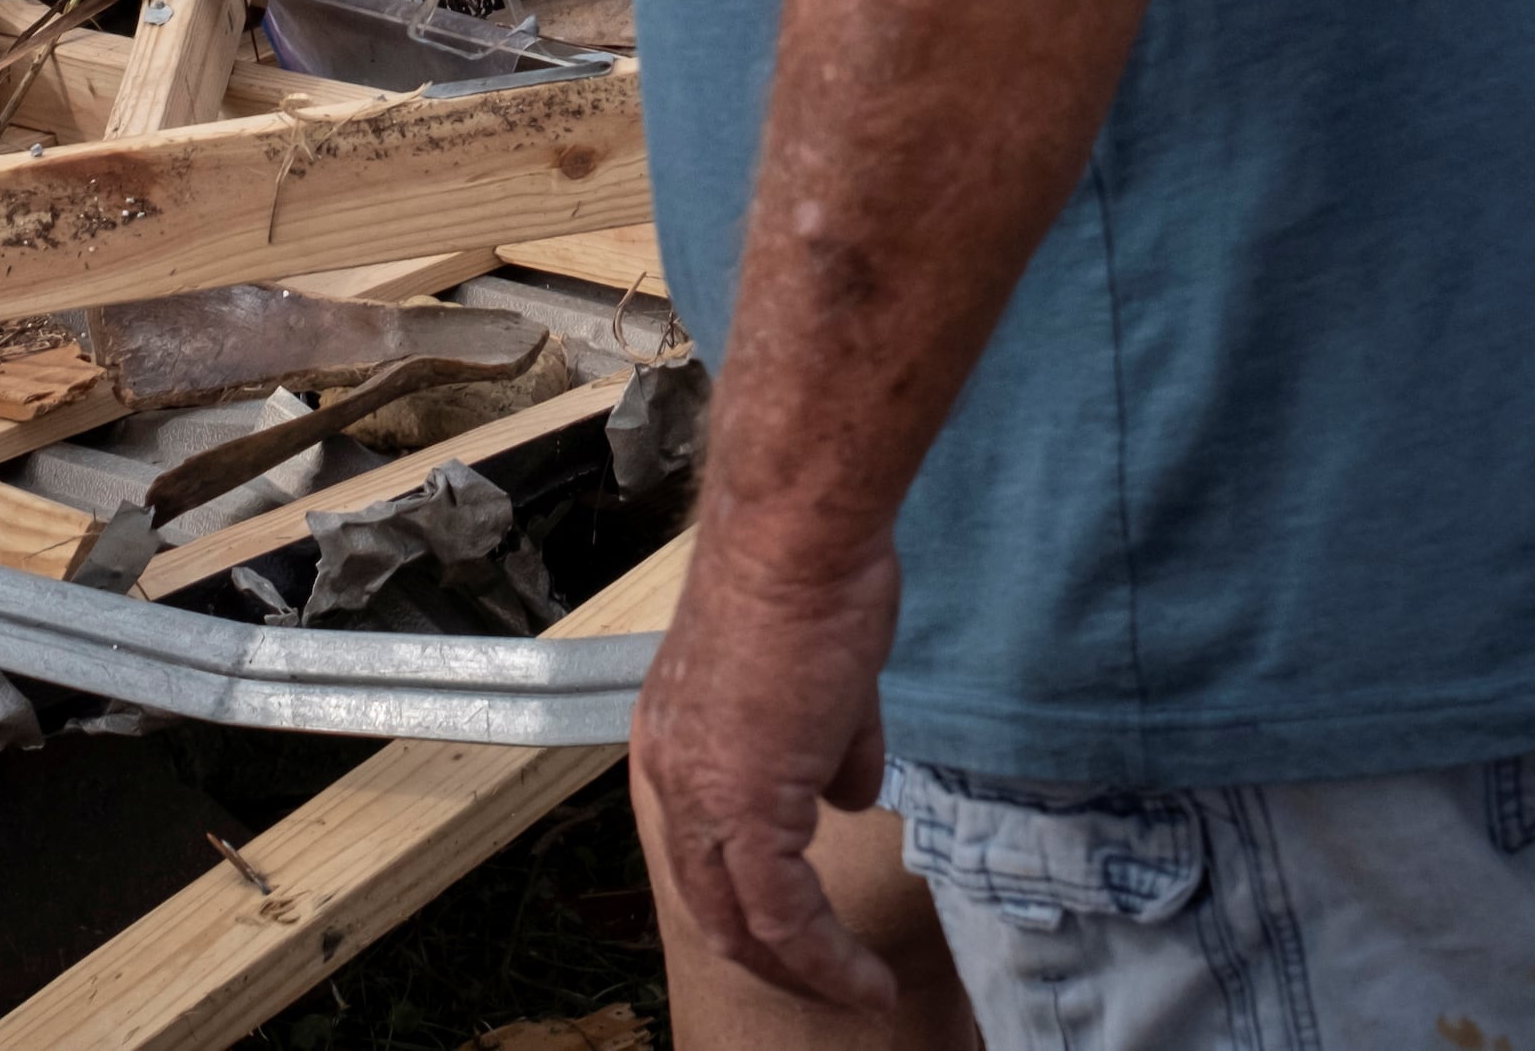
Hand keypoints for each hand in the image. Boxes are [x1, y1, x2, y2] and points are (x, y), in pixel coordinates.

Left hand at [633, 517, 906, 1012]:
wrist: (796, 544)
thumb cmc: (807, 585)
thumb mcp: (817, 685)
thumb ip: (827, 749)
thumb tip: (846, 796)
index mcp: (675, 745)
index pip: (701, 855)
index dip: (748, 906)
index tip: (802, 936)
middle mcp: (670, 777)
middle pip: (710, 906)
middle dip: (771, 958)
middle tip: (825, 984)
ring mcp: (701, 794)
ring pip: (742, 922)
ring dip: (804, 971)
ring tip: (855, 990)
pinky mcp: (744, 805)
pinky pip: (784, 914)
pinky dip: (827, 959)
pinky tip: (864, 977)